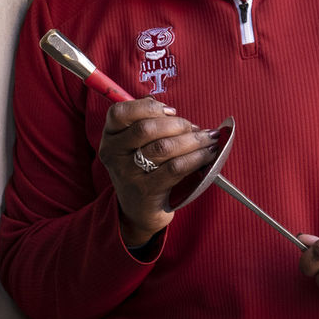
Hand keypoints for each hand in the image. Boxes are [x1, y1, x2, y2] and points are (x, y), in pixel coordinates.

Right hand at [97, 97, 219, 246]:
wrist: (139, 210)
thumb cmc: (144, 169)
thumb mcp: (136, 146)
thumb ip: (148, 122)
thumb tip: (174, 112)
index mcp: (110, 137)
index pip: (120, 112)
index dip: (148, 107)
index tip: (171, 111)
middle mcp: (114, 154)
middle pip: (146, 128)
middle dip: (178, 124)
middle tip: (195, 128)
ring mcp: (128, 174)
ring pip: (163, 147)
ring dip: (192, 140)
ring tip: (208, 139)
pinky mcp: (146, 190)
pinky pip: (175, 168)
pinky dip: (196, 158)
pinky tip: (207, 154)